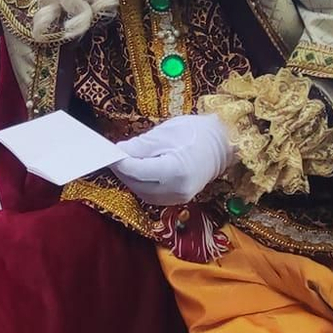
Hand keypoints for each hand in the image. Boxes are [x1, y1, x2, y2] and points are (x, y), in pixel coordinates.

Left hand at [109, 114, 236, 204]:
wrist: (223, 143)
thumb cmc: (196, 132)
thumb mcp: (165, 133)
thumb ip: (140, 145)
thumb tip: (118, 152)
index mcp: (175, 170)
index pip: (136, 171)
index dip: (120, 163)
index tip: (108, 153)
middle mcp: (177, 189)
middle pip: (137, 184)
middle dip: (123, 171)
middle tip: (115, 156)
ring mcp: (179, 197)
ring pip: (142, 193)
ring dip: (131, 179)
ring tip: (127, 162)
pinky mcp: (179, 199)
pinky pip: (152, 196)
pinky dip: (142, 185)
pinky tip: (140, 171)